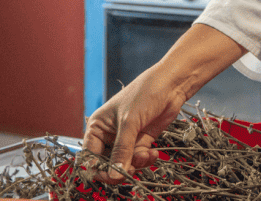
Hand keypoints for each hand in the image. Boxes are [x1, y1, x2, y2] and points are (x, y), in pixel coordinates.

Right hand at [82, 65, 187, 181]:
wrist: (171, 85)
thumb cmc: (145, 93)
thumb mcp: (130, 122)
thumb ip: (122, 150)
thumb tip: (114, 175)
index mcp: (97, 126)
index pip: (89, 156)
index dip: (98, 169)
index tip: (111, 175)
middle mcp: (109, 134)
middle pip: (106, 163)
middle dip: (119, 169)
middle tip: (131, 169)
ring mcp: (126, 139)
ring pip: (124, 163)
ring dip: (135, 164)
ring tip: (145, 156)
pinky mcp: (141, 141)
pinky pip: (138, 159)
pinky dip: (145, 160)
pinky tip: (152, 153)